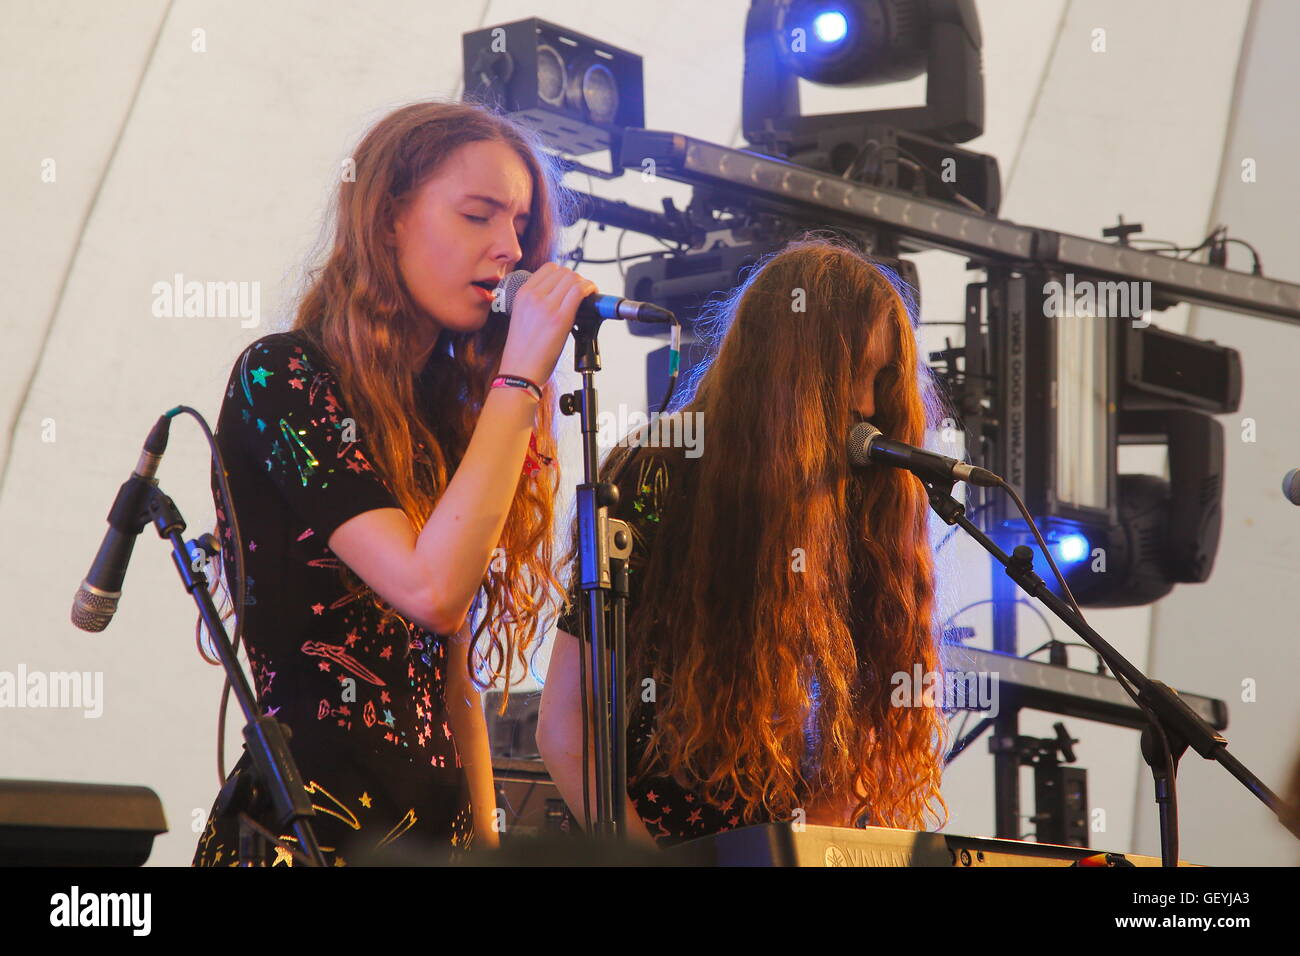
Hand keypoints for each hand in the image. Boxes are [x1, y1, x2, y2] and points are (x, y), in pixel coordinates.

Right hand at [498, 262, 597, 385]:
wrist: (520, 371)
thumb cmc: (523, 350)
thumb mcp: (522, 316)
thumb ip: (537, 302)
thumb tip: (561, 294)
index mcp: (522, 293)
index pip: (550, 268)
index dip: (564, 274)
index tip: (570, 285)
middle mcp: (533, 295)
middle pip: (564, 272)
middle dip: (577, 280)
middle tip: (582, 293)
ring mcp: (546, 305)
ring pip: (573, 278)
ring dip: (585, 284)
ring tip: (588, 296)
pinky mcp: (560, 318)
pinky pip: (579, 290)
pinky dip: (590, 288)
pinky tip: (592, 295)